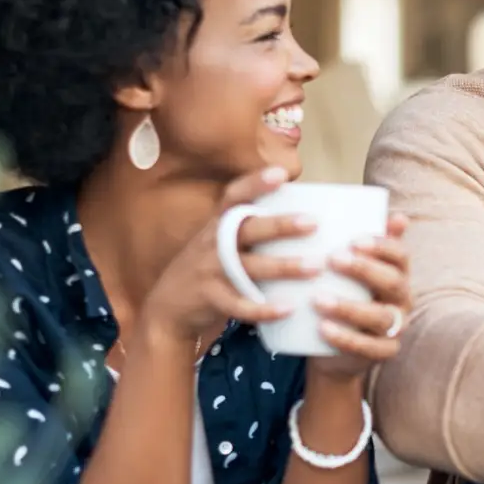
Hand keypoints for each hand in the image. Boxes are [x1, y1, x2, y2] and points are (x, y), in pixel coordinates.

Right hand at [134, 167, 312, 348]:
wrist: (168, 309)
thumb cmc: (209, 270)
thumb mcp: (218, 243)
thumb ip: (247, 229)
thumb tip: (298, 211)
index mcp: (217, 225)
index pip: (233, 196)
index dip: (255, 183)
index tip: (281, 174)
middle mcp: (212, 244)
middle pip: (247, 229)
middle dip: (279, 225)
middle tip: (313, 222)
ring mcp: (209, 271)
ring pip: (248, 267)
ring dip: (283, 267)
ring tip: (315, 266)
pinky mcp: (209, 299)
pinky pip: (239, 304)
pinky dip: (264, 308)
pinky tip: (289, 309)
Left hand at [306, 213, 411, 382]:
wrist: (334, 351)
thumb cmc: (341, 298)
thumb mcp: (346, 272)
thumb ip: (354, 245)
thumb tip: (363, 209)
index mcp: (397, 274)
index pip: (400, 255)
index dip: (382, 246)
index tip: (354, 239)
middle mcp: (402, 300)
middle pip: (393, 282)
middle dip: (365, 270)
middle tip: (333, 259)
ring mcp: (395, 329)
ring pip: (381, 317)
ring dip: (350, 306)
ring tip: (318, 299)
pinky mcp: (383, 353)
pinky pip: (369, 347)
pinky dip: (345, 337)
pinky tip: (322, 328)